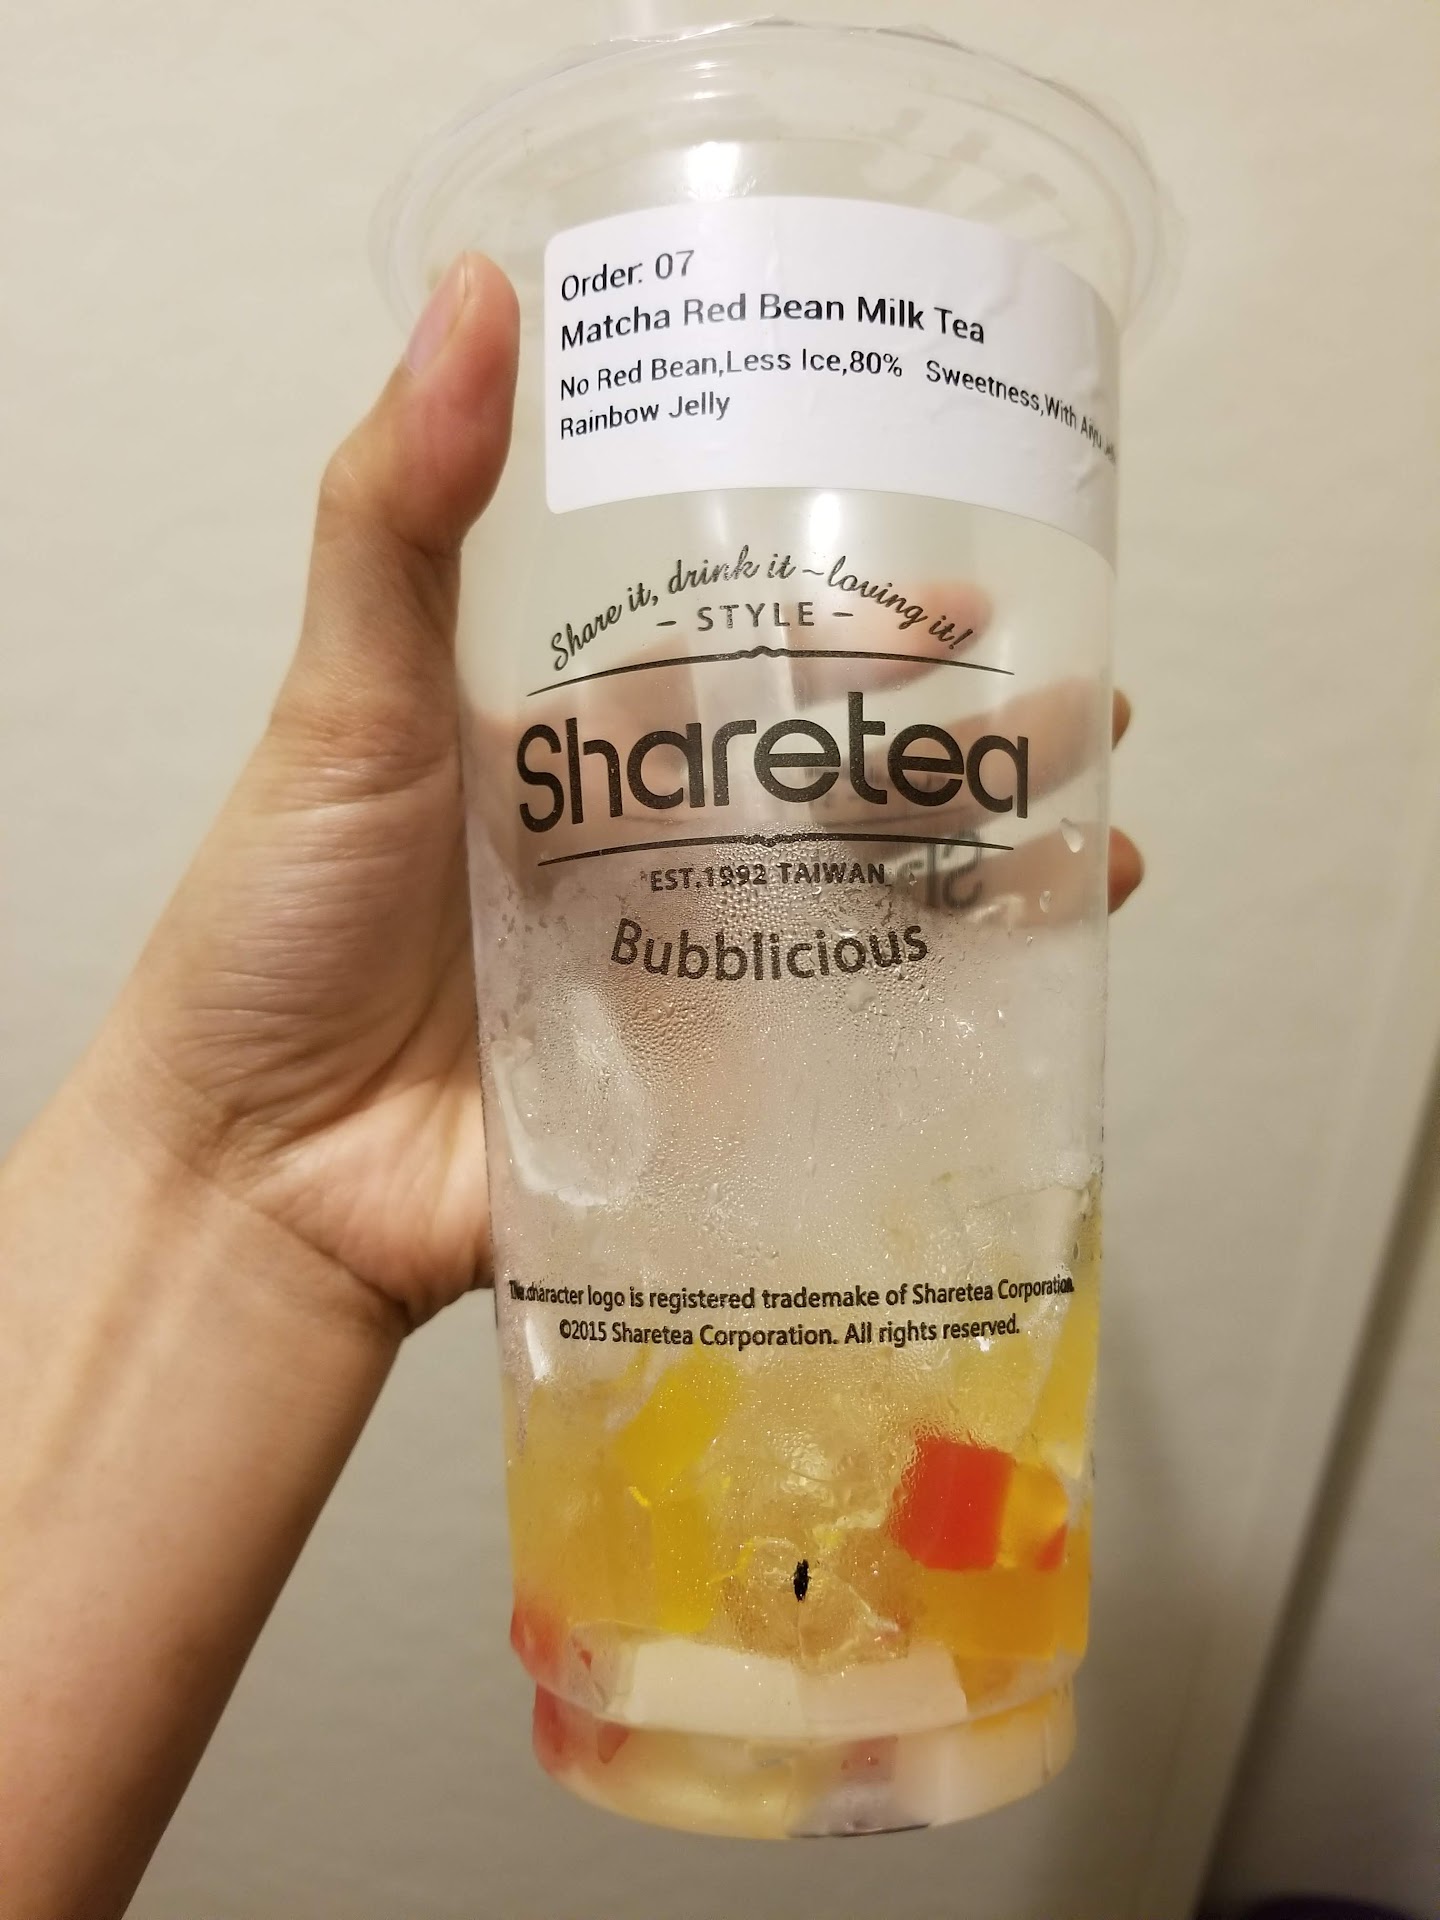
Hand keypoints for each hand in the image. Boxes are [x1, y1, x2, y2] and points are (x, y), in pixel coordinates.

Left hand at [84, 252, 1140, 1331]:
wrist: (257, 1169)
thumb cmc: (280, 926)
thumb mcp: (345, 698)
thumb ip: (403, 510)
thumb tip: (478, 287)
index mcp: (578, 747)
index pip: (749, 659)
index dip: (862, 619)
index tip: (978, 589)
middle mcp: (645, 854)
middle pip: (835, 783)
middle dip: (968, 747)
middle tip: (1091, 714)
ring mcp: (684, 976)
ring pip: (865, 905)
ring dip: (991, 870)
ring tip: (1108, 841)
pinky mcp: (701, 1092)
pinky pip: (846, 1037)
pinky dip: (952, 1004)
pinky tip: (1044, 972)